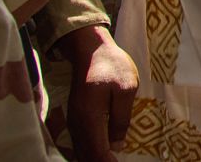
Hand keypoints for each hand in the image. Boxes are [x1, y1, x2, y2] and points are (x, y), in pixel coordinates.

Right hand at [61, 25, 137, 160]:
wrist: (89, 50)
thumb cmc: (112, 65)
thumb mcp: (126, 89)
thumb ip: (121, 118)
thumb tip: (117, 145)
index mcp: (90, 117)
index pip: (97, 151)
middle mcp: (78, 123)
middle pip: (86, 154)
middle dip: (101, 161)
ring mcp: (74, 121)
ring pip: (82, 150)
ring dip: (95, 157)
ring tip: (112, 159)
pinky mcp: (76, 117)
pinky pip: (81, 141)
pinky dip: (91, 150)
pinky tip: (103, 152)